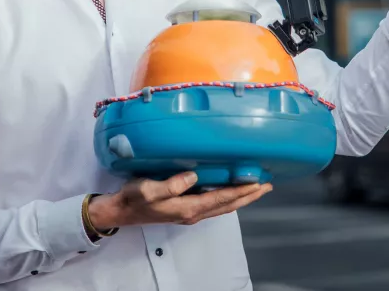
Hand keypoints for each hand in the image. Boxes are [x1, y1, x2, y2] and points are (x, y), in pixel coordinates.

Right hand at [88, 172, 271, 229]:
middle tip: (267, 186)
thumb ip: (171, 184)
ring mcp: (190, 213)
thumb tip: (193, 176)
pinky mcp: (185, 209)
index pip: (222, 199)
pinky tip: (230, 190)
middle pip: (228, 205)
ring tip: (255, 188)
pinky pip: (214, 204)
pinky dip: (228, 198)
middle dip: (248, 196)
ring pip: (223, 206)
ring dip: (241, 198)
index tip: (258, 183)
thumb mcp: (148, 189)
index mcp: (188, 208)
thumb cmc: (134, 198)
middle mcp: (193, 213)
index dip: (241, 191)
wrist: (121, 211)